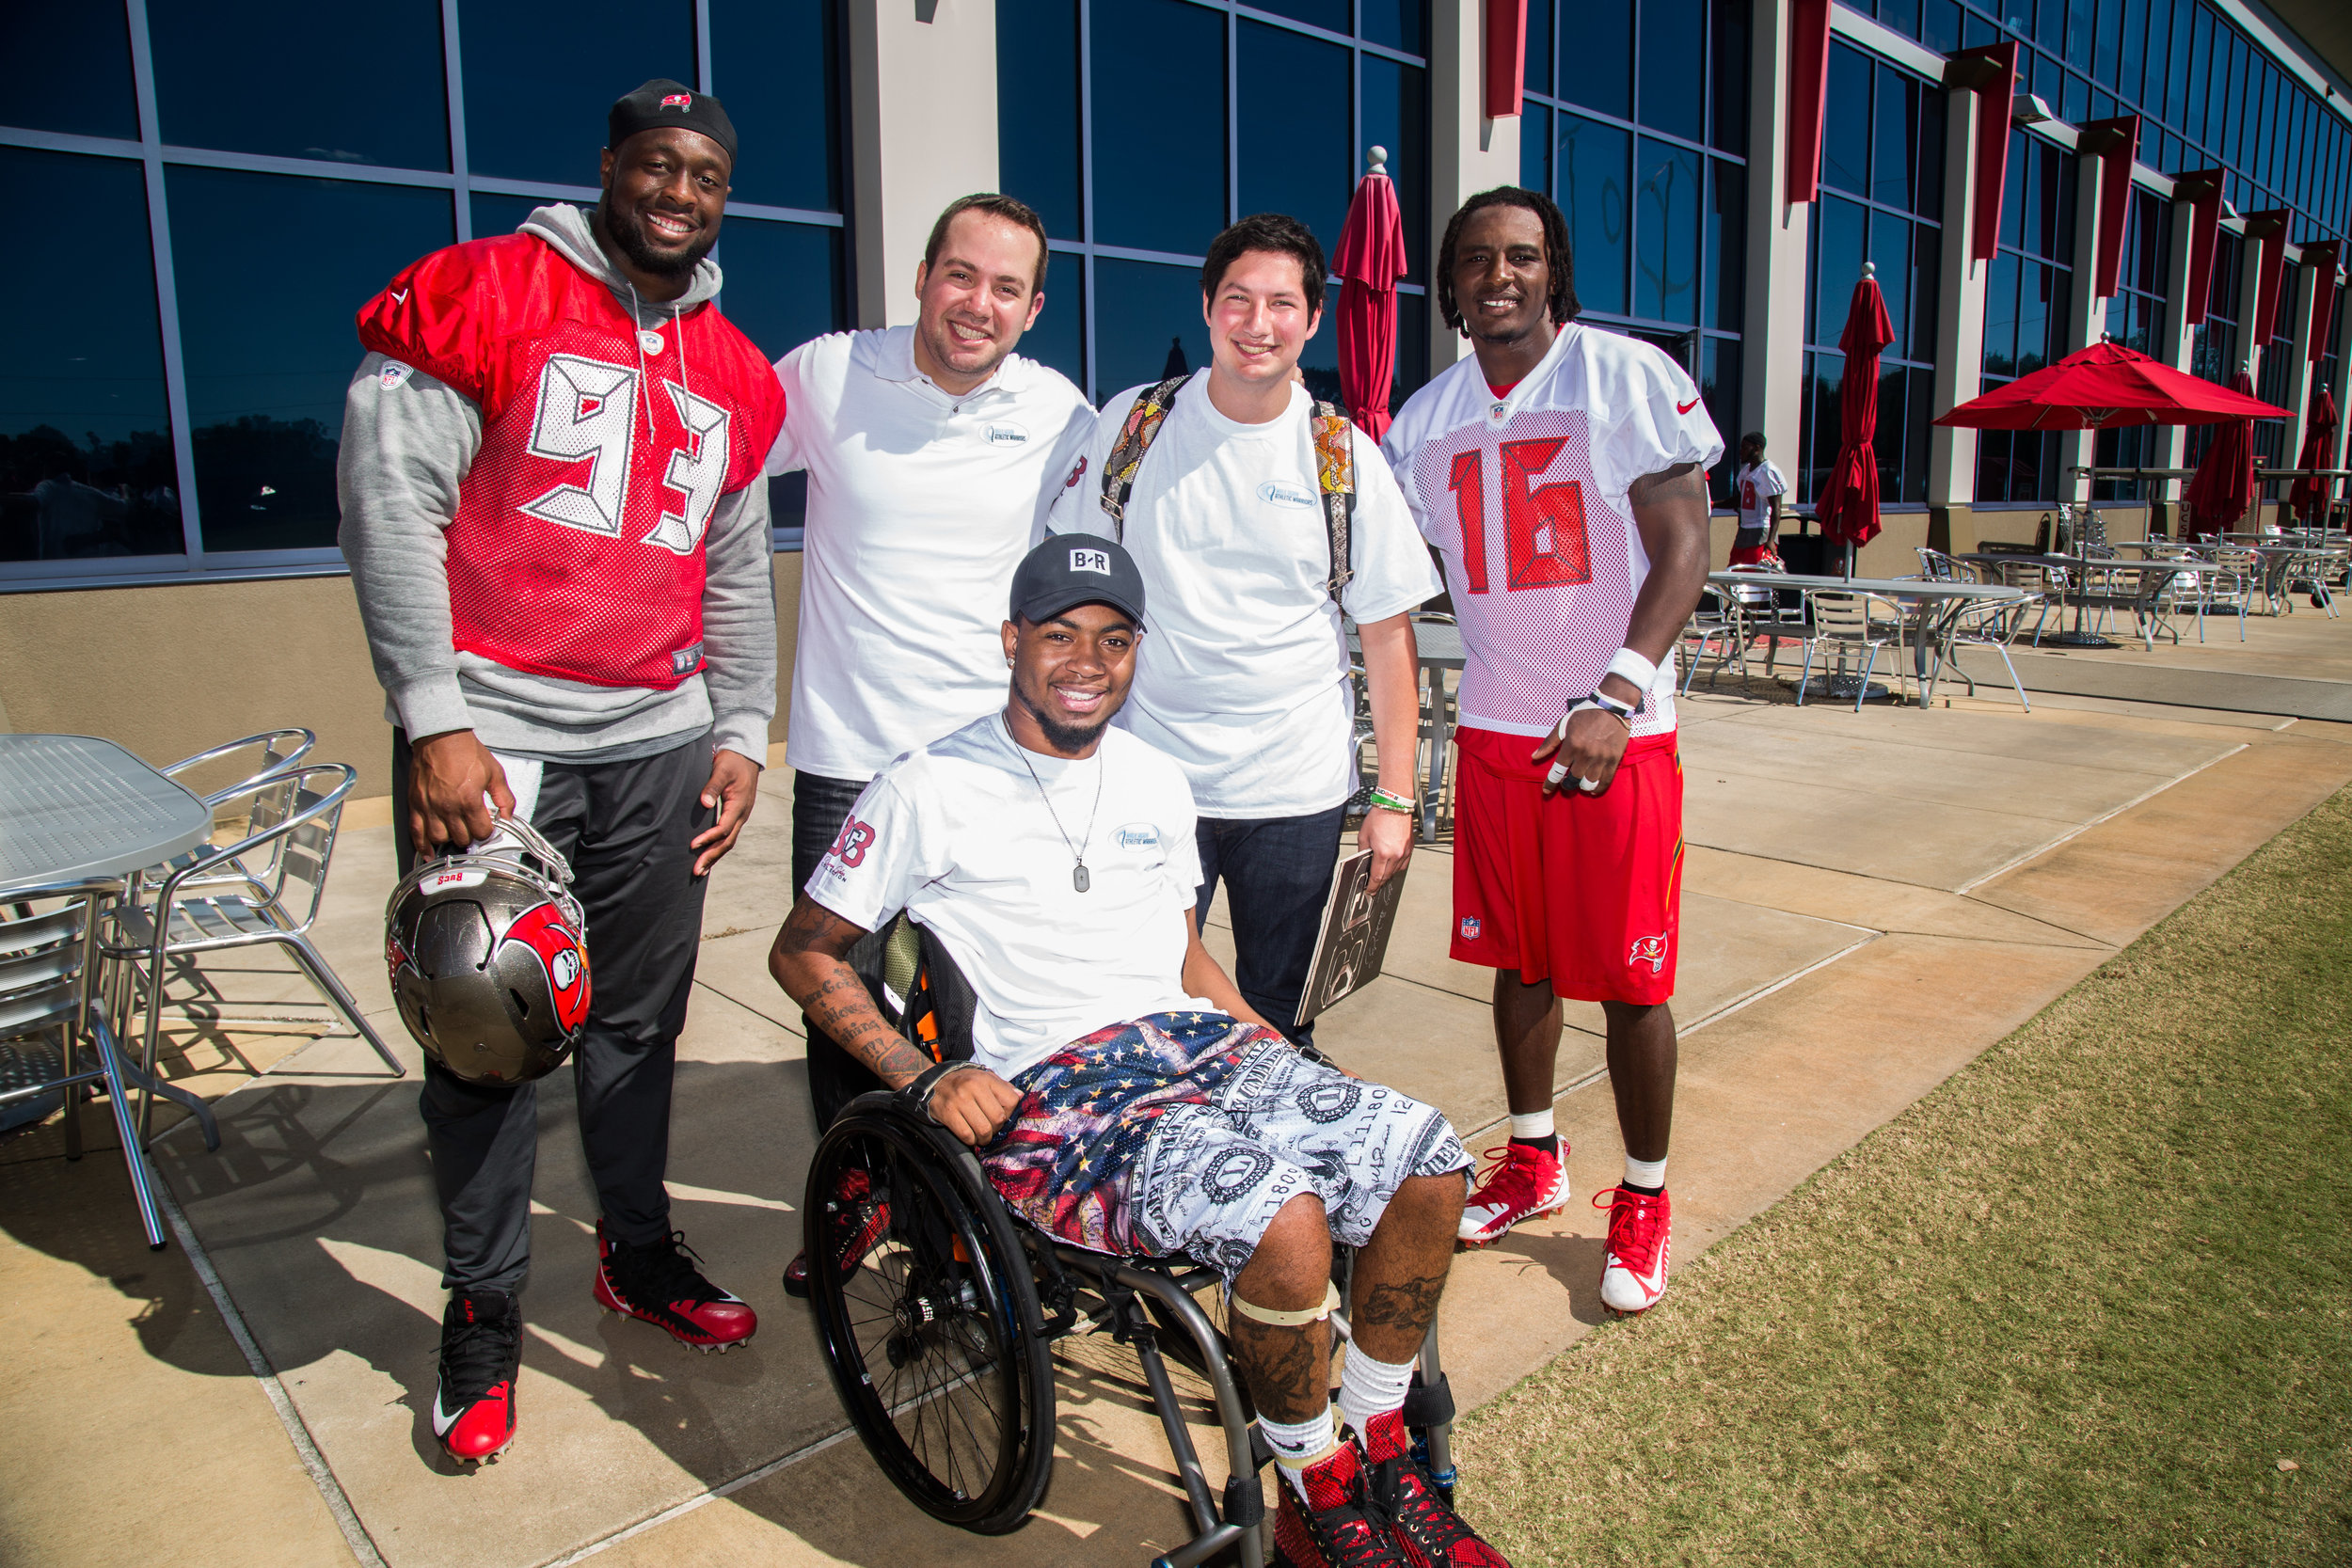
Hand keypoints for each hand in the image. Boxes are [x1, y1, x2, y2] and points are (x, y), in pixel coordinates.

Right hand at [409, 730, 512, 853]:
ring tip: (455, 830)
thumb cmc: (467, 753)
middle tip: (472, 826)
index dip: (487, 831)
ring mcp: (429, 807)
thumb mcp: (495, 773)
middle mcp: (448, 806)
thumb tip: (509, 818)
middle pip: (461, 838)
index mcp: (469, 800)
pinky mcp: (415, 804)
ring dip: (449, 838)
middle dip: (470, 835)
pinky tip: (427, 853)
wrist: (441, 737)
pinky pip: (416, 832)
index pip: (481, 832)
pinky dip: (421, 845)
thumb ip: (505, 799)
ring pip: (439, 838)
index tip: (487, 826)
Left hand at [690, 748, 761, 876]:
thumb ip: (712, 787)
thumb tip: (705, 803)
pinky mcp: (736, 815)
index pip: (723, 828)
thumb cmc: (732, 761)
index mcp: (739, 805)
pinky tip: (708, 854)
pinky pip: (728, 835)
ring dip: (714, 856)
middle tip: (696, 871)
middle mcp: (742, 814)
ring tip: (700, 870)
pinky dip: (718, 847)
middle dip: (711, 857)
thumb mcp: (721, 770)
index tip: (692, 845)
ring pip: (729, 842)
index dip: (708, 838)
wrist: (745, 755)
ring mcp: (741, 816)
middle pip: (727, 842)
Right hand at [927, 1066, 1024, 1146]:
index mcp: (986, 1079)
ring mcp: (960, 1101)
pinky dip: (971, 1140)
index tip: (1001, 1114)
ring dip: (985, 1138)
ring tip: (981, 1135)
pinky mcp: (948, 1113)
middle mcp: (973, 1087)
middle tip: (990, 1128)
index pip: (1011, 1101)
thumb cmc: (964, 1083)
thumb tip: (1020, 1096)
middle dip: (996, 1128)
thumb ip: (1003, 1087)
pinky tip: (970, 1135)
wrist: (934, 1084)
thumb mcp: (984, 1078)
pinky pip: (967, 1135)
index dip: (1009, 1112)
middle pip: (998, 1118)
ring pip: (983, 1129)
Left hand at [1360, 805, 1414, 889]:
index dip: (1372, 886)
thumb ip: (1363, 851)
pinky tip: (1391, 864)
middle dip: (1379, 882)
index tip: (1369, 890)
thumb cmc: (1379, 817)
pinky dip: (1397, 866)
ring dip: (1388, 875)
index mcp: (1383, 853)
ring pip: (1396, 871)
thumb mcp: (1364, 836)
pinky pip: (1403, 863)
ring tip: (1381, 875)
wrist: (1394, 806)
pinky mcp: (1410, 848)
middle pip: (1387, 876)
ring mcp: (1405, 852)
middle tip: (1373, 886)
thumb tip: (1363, 862)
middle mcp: (1396, 855)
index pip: (1377, 877)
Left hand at [1530, 707, 1629, 798]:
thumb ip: (1549, 742)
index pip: (1557, 771)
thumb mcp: (1563, 724)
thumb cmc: (1585, 713)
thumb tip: (1534, 757)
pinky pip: (1606, 781)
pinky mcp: (1614, 759)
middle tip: (1566, 784)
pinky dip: (1598, 788)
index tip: (1546, 791)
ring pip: (1589, 783)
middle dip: (1567, 785)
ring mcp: (1601, 758)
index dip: (1550, 784)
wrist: (1612, 706)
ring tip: (1580, 784)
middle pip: (1573, 780)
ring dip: (1582, 787)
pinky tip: (1593, 788)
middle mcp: (1586, 754)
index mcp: (1572, 745)